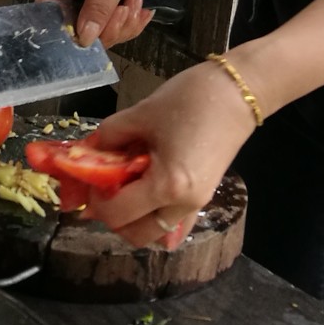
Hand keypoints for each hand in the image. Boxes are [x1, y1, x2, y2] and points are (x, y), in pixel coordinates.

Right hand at [36, 0, 155, 48]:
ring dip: (122, 24)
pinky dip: (125, 22)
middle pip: (77, 33)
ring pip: (96, 34)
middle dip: (108, 28)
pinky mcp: (93, 10)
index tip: (99, 34)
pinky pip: (106, 29)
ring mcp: (78, 5)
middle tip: (126, 9)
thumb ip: (97, 10)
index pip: (50, 22)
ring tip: (134, 0)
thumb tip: (84, 38)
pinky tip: (135, 7)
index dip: (71, 35)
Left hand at [82, 63, 259, 247]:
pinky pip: (175, 224)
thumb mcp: (141, 113)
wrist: (239, 90)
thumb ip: (108, 138)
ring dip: (133, 219)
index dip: (95, 199)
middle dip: (112, 216)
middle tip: (102, 188)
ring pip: (154, 232)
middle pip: (135, 233)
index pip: (117, 212)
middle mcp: (184, 204)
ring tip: (124, 188)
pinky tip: (146, 198)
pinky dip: (155, 218)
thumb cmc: (191, 98)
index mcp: (167, 185)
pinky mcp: (204, 196)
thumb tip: (84, 153)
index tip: (87, 178)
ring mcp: (197, 204)